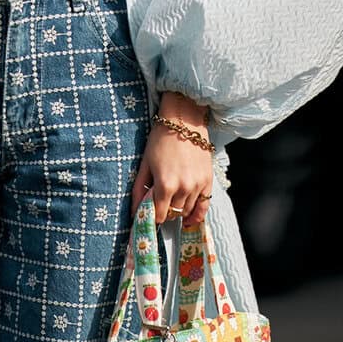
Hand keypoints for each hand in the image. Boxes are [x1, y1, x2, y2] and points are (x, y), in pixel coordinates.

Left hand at [132, 97, 214, 224]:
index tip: (149, 216)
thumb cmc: (160, 140)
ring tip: (171, 203)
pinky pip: (204, 206)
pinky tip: (190, 220)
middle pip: (173, 213)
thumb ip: (139, 189)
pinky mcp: (208, 181)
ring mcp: (198, 185)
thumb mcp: (145, 164)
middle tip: (159, 206)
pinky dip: (197, 215)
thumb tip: (134, 210)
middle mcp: (184, 188)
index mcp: (165, 184)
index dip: (153, 217)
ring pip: (187, 211)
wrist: (184, 121)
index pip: (159, 214)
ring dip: (178, 211)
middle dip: (165, 212)